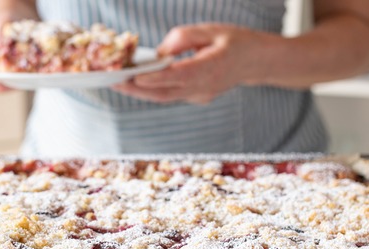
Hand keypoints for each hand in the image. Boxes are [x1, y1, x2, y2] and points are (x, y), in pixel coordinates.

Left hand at [113, 24, 266, 104]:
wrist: (255, 62)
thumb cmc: (234, 41)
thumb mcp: (211, 30)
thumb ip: (183, 38)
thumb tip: (159, 52)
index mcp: (210, 69)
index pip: (177, 76)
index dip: (154, 78)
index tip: (134, 76)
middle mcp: (203, 88)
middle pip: (164, 93)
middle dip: (137, 88)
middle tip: (113, 81)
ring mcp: (199, 96)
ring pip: (164, 97)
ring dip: (140, 91)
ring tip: (116, 82)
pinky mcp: (195, 97)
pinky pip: (170, 94)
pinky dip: (151, 89)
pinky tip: (135, 81)